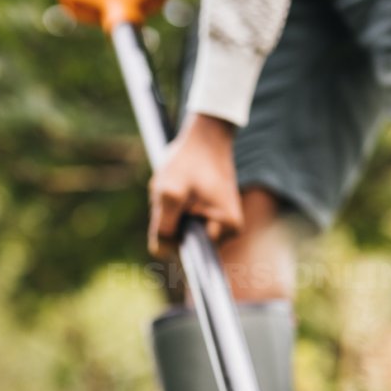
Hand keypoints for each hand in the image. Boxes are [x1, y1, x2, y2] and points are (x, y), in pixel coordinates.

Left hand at [148, 114, 242, 256]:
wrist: (206, 137)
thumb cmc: (189, 161)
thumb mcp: (169, 192)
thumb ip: (163, 227)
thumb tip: (160, 252)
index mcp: (226, 227)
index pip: (191, 253)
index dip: (174, 239)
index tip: (173, 216)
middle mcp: (230, 230)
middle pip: (188, 243)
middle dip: (172, 224)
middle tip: (173, 196)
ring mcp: (223, 223)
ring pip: (186, 232)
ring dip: (174, 216)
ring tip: (179, 191)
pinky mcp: (216, 216)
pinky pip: (189, 223)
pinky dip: (179, 210)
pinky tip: (183, 192)